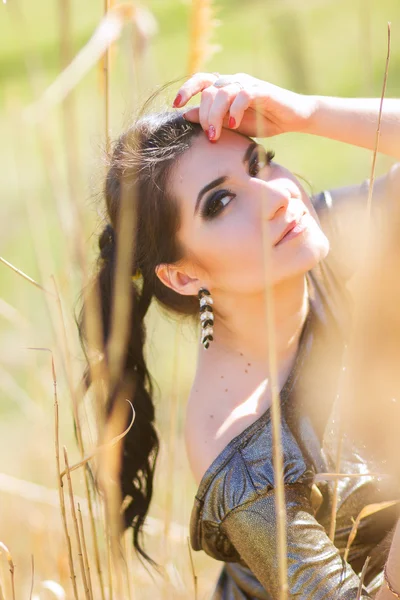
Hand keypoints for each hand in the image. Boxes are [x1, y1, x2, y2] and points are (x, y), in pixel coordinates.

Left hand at [173, 72, 316, 140]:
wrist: (293, 118)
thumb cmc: (262, 122)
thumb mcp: (232, 125)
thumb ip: (212, 119)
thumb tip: (187, 115)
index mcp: (225, 87)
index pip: (201, 80)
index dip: (187, 90)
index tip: (176, 105)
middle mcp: (234, 81)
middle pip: (208, 91)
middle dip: (204, 115)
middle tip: (209, 136)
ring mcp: (248, 84)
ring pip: (222, 92)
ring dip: (215, 115)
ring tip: (216, 134)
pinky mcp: (262, 90)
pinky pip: (242, 95)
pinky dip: (234, 110)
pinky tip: (233, 124)